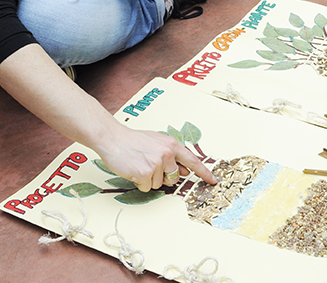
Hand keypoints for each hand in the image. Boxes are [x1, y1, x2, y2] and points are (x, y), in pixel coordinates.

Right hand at [96, 124, 216, 191]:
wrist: (113, 139)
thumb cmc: (134, 140)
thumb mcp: (158, 143)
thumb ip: (173, 156)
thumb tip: (186, 172)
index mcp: (172, 145)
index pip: (193, 161)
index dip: (204, 172)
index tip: (213, 180)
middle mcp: (167, 154)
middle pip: (174, 178)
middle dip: (163, 176)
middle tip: (149, 164)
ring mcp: (156, 164)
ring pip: (159, 184)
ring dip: (149, 179)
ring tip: (139, 164)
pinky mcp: (144, 174)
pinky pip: (147, 188)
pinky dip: (140, 183)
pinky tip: (133, 170)